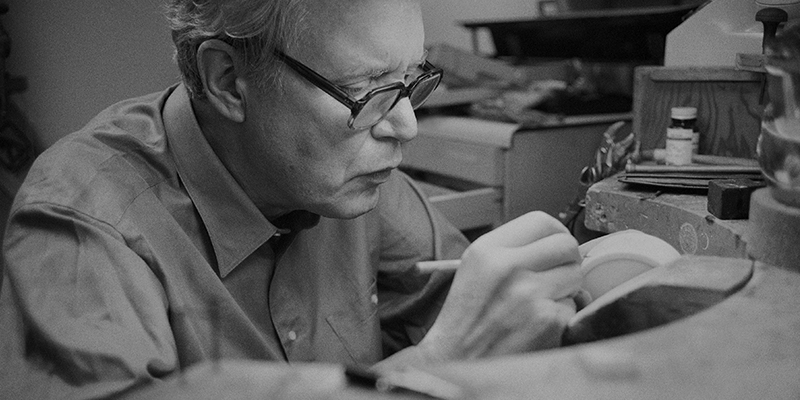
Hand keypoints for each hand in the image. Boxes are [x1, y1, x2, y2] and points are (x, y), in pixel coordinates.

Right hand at [419, 211, 581, 359]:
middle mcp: (509, 266)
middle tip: (554, 275)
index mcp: (488, 249)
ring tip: (540, 302)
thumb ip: (512, 249)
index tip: (554, 247)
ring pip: (576, 275)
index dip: (555, 233)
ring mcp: (530, 294)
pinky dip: (561, 316)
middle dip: (566, 261)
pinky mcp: (547, 320)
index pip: (542, 221)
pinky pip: (573, 307)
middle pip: (566, 245)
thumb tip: (558, 244)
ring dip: (566, 289)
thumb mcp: (475, 268)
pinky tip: (537, 324)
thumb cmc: (466, 318)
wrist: (457, 360)